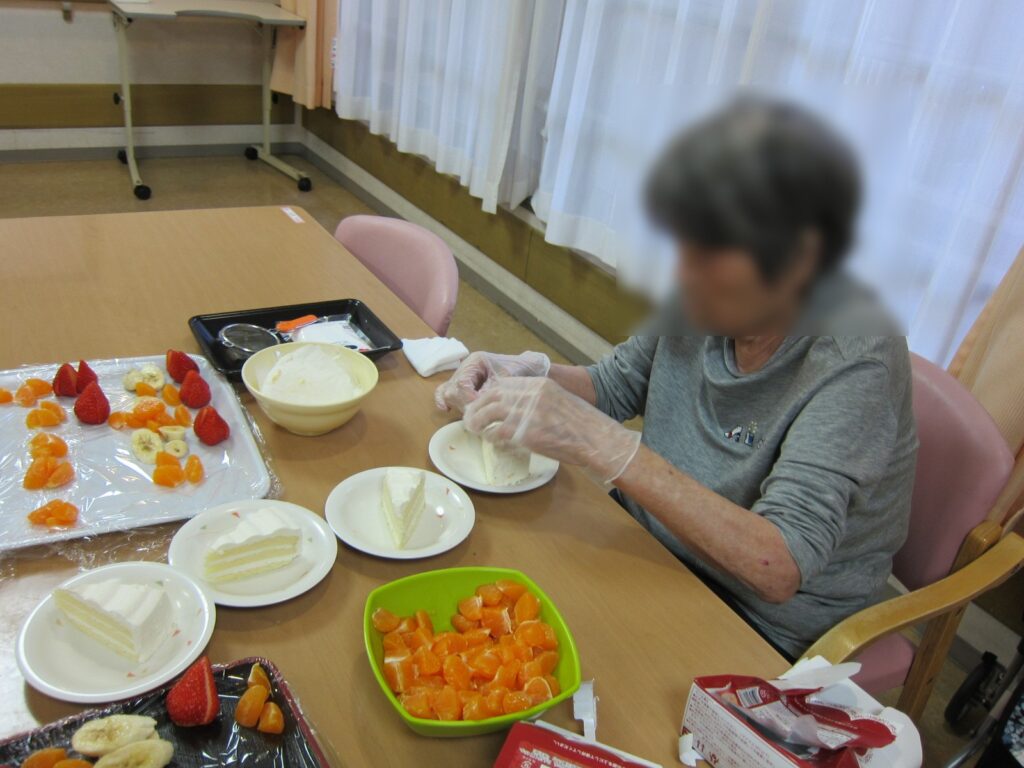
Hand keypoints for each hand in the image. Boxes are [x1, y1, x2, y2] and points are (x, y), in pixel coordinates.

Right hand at [434, 351, 550, 413]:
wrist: (531, 370)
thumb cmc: (521, 372)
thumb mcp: (508, 381)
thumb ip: (491, 392)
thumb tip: (477, 407)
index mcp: (475, 361)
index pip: (461, 384)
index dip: (468, 399)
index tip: (481, 409)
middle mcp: (466, 368)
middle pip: (453, 390)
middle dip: (464, 405)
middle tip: (480, 415)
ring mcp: (464, 377)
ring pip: (448, 393)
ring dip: (460, 406)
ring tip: (475, 415)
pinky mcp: (464, 387)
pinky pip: (446, 393)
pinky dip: (445, 401)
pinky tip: (446, 410)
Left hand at [463, 377, 641, 484]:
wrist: (595, 439)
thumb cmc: (583, 425)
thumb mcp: (560, 400)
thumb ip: (539, 399)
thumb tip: (517, 408)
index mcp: (539, 385)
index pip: (504, 384)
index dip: (490, 394)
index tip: (484, 403)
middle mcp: (530, 395)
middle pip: (492, 396)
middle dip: (478, 407)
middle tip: (471, 417)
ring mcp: (526, 413)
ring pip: (489, 413)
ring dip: (478, 422)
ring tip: (475, 429)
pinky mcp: (524, 433)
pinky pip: (497, 433)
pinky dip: (491, 437)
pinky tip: (492, 441)